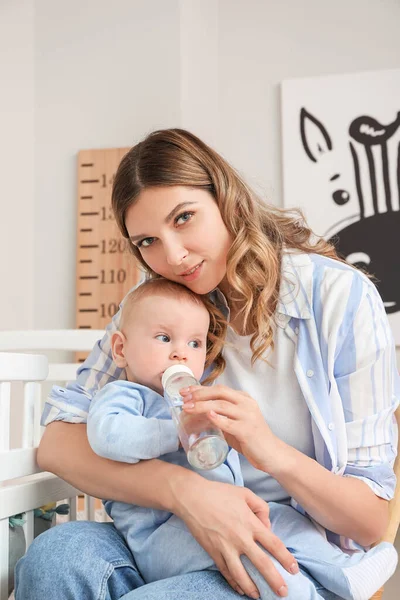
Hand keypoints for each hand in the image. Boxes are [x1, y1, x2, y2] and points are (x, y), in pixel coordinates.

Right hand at [173, 477, 297, 597]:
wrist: (192, 497)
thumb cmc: (219, 493)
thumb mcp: (245, 493)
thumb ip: (261, 507)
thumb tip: (267, 526)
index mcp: (250, 523)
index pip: (273, 544)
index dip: (286, 558)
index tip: (294, 569)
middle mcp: (240, 538)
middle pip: (262, 564)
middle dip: (275, 580)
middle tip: (283, 592)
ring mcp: (226, 547)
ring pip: (242, 575)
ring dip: (253, 588)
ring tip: (260, 596)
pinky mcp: (213, 552)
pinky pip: (226, 572)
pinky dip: (234, 583)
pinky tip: (241, 589)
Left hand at [181, 384, 280, 471]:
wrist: (271, 453)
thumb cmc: (250, 437)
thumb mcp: (236, 421)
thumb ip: (221, 415)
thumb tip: (197, 413)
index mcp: (244, 399)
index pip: (220, 389)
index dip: (201, 389)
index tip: (185, 392)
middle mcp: (247, 404)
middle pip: (220, 393)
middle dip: (199, 394)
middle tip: (183, 398)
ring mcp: (248, 417)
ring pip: (222, 406)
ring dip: (202, 406)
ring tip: (187, 408)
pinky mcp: (248, 431)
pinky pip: (230, 423)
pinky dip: (218, 419)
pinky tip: (207, 416)